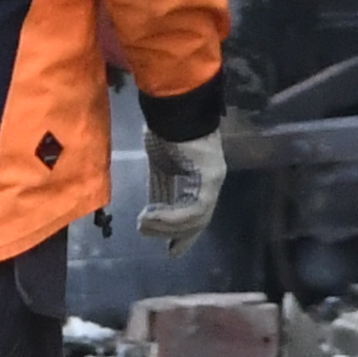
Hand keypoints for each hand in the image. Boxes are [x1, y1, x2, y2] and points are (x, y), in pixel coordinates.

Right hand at [140, 122, 228, 251]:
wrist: (172, 106)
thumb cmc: (164, 128)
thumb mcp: (159, 164)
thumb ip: (159, 188)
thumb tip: (152, 211)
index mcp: (201, 176)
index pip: (197, 212)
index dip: (184, 233)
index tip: (171, 250)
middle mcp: (212, 181)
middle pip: (200, 219)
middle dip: (179, 235)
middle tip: (158, 244)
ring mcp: (213, 179)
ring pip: (197, 217)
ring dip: (168, 226)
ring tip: (144, 224)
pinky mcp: (210, 177)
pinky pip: (193, 207)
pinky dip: (171, 216)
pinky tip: (150, 215)